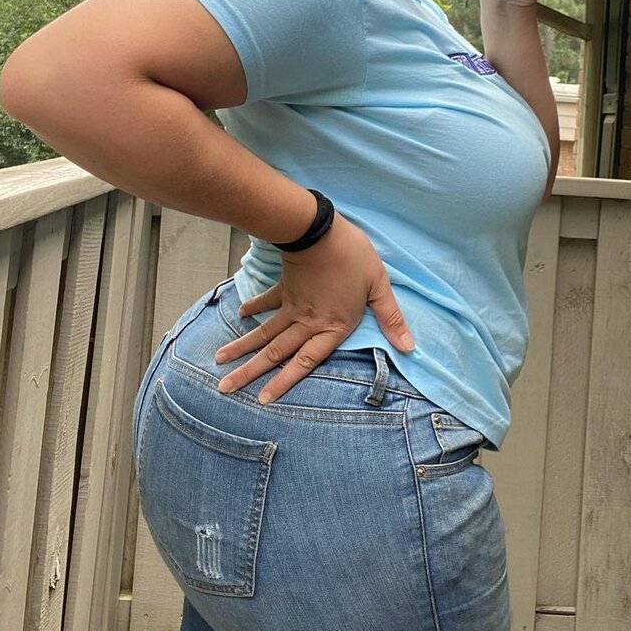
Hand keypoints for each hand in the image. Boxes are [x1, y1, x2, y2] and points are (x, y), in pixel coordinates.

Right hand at [214, 213, 413, 403]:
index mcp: (332, 326)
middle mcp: (308, 321)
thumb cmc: (353, 258)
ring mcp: (293, 305)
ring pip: (265, 333)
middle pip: (276, 352)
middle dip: (250, 373)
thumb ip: (391, 318)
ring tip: (219, 363)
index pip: (306, 361)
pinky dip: (254, 308)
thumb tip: (410, 347)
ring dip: (242, 348)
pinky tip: (241, 315)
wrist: (320, 230)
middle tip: (224, 388)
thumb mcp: (379, 286)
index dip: (285, 382)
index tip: (263, 399)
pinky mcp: (286, 287)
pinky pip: (268, 302)